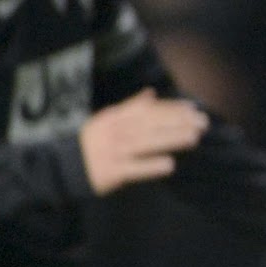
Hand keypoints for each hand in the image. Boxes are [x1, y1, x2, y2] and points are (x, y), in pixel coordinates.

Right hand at [79, 87, 208, 195]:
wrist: (63, 167)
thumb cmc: (92, 142)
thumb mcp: (107, 119)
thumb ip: (130, 107)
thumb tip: (151, 94)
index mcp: (117, 117)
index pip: (149, 109)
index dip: (172, 108)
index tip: (193, 109)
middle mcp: (116, 131)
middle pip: (152, 124)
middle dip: (178, 122)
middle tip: (202, 123)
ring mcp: (114, 151)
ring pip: (146, 143)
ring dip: (171, 140)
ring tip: (193, 138)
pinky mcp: (111, 172)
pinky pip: (134, 169)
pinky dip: (150, 167)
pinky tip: (169, 165)